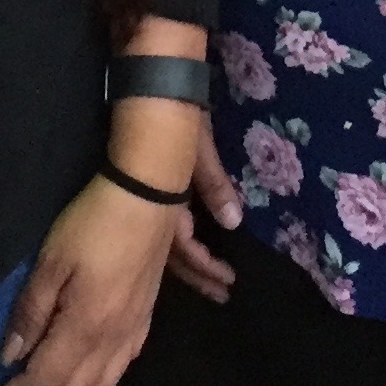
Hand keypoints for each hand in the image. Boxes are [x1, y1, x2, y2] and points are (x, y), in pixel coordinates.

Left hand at [0, 174, 180, 385]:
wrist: (148, 194)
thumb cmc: (94, 221)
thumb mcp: (52, 261)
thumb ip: (31, 312)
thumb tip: (10, 357)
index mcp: (84, 329)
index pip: (42, 381)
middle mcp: (111, 342)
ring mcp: (131, 334)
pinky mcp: (143, 322)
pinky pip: (117, 373)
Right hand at [167, 116, 241, 305]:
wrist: (152, 89)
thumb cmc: (178, 118)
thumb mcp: (199, 151)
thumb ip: (215, 186)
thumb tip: (233, 221)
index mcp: (166, 203)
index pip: (185, 249)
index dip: (206, 269)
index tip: (228, 283)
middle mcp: (155, 209)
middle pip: (173, 256)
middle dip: (198, 278)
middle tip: (221, 296)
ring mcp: (152, 202)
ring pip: (166, 247)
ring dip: (190, 267)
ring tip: (212, 284)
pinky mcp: (154, 191)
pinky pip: (163, 231)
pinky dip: (179, 247)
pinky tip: (190, 252)